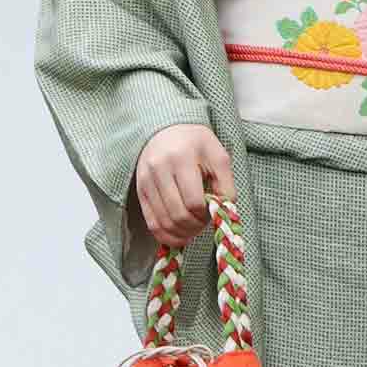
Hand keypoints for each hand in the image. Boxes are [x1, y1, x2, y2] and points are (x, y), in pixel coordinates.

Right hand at [135, 124, 235, 247]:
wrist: (166, 129)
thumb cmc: (196, 144)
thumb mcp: (218, 157)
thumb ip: (226, 185)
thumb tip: (224, 212)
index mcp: (181, 158)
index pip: (193, 201)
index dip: (205, 215)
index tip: (212, 212)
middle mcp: (158, 169)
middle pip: (178, 215)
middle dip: (195, 227)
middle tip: (203, 223)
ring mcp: (145, 181)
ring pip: (163, 222)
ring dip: (182, 234)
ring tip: (193, 231)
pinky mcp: (139, 190)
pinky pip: (151, 222)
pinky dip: (166, 236)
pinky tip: (179, 238)